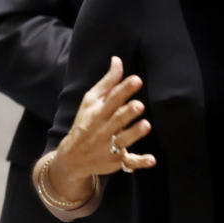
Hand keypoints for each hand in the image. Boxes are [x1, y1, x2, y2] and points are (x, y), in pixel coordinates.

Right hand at [49, 57, 154, 198]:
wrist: (72, 157)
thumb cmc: (86, 123)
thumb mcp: (91, 101)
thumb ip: (108, 82)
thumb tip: (117, 59)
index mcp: (98, 113)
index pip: (112, 100)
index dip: (124, 90)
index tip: (136, 80)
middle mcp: (104, 130)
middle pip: (117, 120)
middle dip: (127, 113)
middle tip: (139, 105)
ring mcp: (110, 146)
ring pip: (123, 140)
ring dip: (134, 133)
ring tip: (145, 125)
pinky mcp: (117, 161)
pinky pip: (129, 163)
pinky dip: (140, 162)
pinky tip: (151, 160)